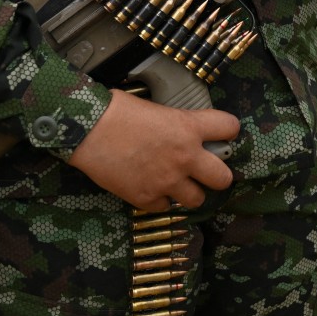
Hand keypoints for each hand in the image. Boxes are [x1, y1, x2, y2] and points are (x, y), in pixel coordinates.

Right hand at [67, 90, 239, 210]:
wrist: (87, 130)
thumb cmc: (116, 110)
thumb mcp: (156, 107)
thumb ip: (176, 122)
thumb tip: (181, 127)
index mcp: (189, 127)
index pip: (230, 128)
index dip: (228, 131)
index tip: (222, 134)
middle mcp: (185, 157)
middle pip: (223, 178)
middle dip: (218, 175)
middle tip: (206, 171)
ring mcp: (167, 181)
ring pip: (198, 199)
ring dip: (190, 192)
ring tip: (178, 183)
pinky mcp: (146, 198)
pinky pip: (165, 208)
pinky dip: (160, 200)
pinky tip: (151, 188)